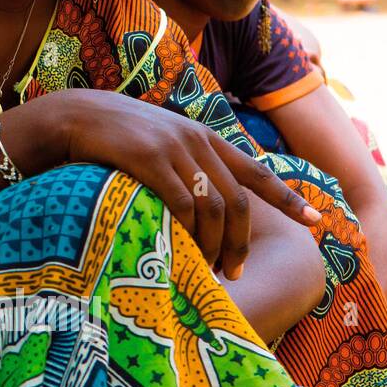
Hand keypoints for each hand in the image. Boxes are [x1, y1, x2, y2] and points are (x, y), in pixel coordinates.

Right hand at [25, 90, 320, 280]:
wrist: (73, 116)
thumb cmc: (109, 137)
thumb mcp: (156, 142)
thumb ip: (181, 163)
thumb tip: (197, 199)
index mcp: (203, 137)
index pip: (255, 171)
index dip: (287, 198)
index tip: (314, 222)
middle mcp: (197, 140)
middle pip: (239, 199)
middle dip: (242, 241)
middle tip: (234, 270)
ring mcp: (175, 148)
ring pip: (215, 206)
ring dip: (216, 243)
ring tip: (208, 269)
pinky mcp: (149, 159)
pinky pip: (182, 203)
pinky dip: (188, 231)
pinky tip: (183, 250)